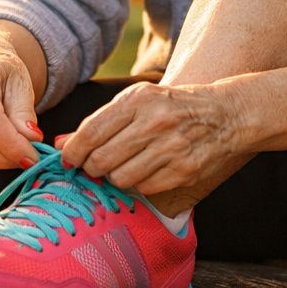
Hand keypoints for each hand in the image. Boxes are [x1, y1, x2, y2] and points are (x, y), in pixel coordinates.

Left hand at [59, 80, 244, 198]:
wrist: (226, 115)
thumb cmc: (173, 106)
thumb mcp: (138, 101)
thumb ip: (99, 122)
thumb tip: (60, 144)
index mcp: (138, 99)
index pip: (90, 132)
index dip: (72, 151)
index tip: (68, 159)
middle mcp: (154, 122)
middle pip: (101, 160)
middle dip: (91, 168)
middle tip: (95, 166)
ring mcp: (170, 148)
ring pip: (120, 178)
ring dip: (114, 178)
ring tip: (123, 167)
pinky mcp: (183, 170)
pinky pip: (143, 188)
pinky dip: (138, 184)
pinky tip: (146, 171)